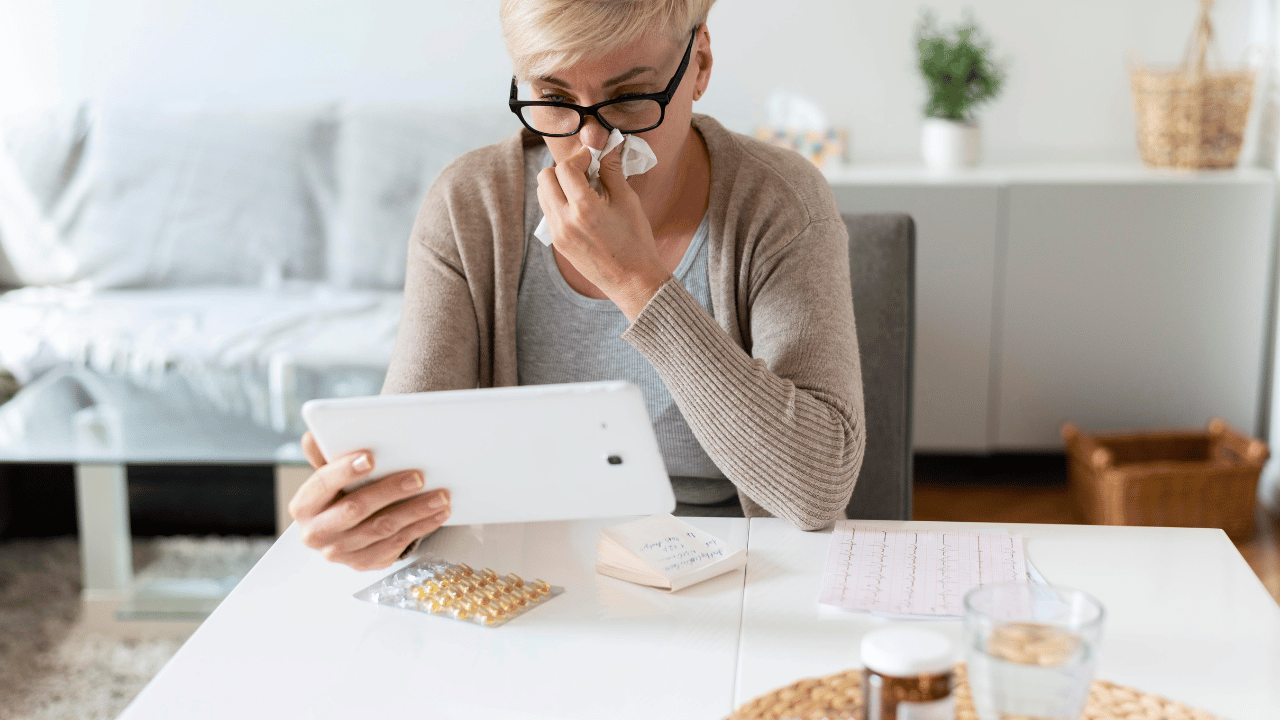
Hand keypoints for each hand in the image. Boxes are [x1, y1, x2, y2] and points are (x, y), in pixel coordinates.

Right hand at [288, 431, 450, 570]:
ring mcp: (340, 552)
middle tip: (418, 476)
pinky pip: (396, 545)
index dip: (344, 471)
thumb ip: (324, 454)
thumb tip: (313, 436)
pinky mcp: (363, 563)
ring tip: (440, 495)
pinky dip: (421, 527)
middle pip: (355, 509)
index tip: (369, 458)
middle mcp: (317, 533)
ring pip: (382, 529)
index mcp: (304, 506)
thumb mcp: (329, 474)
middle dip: (389, 490)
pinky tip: (438, 513)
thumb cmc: (338, 493)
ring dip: (415, 510)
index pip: (322, 485)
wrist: (341, 530)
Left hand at [536, 142, 671, 320]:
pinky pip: (549, 212)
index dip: (580, 157)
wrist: (632, 280)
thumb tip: (608, 146)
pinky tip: (580, 206)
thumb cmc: (635, 241)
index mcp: (583, 208)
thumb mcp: (627, 201)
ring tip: (583, 189)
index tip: (594, 157)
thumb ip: (612, 170)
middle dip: (563, 169)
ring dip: (558, 184)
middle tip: (585, 172)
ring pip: (543, 194)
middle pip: (545, 178)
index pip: (565, 168)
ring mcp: (558, 234)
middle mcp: (564, 221)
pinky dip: (559, 201)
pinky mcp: (558, 243)